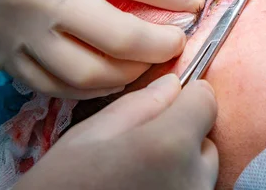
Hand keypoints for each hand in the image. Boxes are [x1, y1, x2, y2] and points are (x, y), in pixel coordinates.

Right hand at [0, 0, 202, 98]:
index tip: (195, 0)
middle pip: (123, 39)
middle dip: (163, 44)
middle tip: (179, 39)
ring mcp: (20, 32)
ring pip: (90, 74)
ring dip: (130, 73)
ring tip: (147, 61)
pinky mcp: (2, 52)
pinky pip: (51, 85)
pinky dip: (87, 88)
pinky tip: (106, 77)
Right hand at [14, 75, 218, 189]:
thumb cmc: (59, 187)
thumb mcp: (87, 137)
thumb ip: (139, 106)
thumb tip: (172, 85)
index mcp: (168, 144)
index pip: (206, 101)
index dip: (186, 97)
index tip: (167, 104)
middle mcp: (193, 178)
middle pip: (205, 140)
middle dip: (182, 136)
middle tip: (140, 150)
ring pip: (201, 172)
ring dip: (180, 167)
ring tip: (138, 176)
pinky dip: (176, 188)